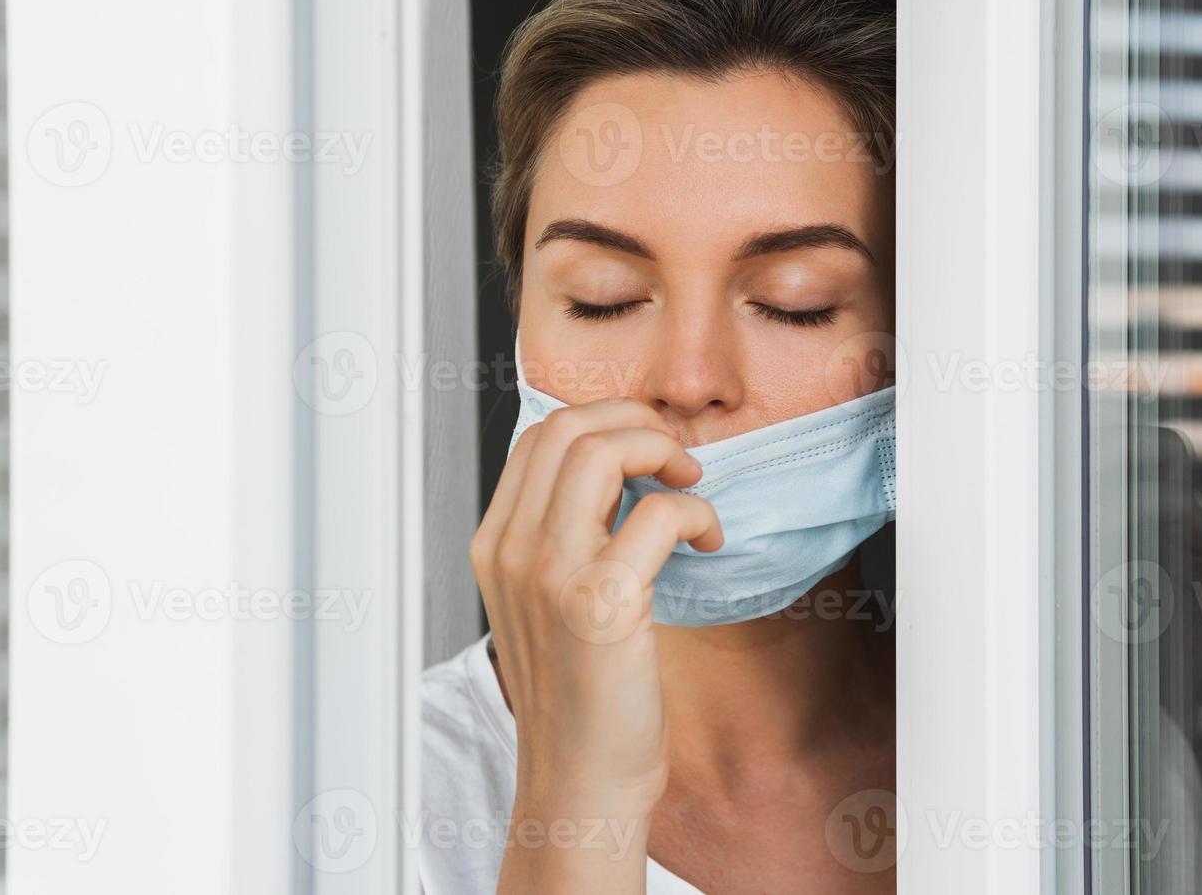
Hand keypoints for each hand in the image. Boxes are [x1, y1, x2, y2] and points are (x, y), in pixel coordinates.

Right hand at [470, 398, 721, 891]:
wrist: (579, 783)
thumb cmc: (579, 697)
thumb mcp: (546, 602)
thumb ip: (562, 538)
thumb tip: (621, 474)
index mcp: (494, 545)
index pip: (539, 434)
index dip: (603, 419)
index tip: (644, 443)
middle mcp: (512, 551)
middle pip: (568, 428)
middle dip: (636, 420)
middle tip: (674, 454)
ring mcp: (550, 575)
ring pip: (603, 453)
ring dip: (663, 451)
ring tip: (691, 483)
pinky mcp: (601, 603)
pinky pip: (659, 513)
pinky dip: (697, 512)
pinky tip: (708, 540)